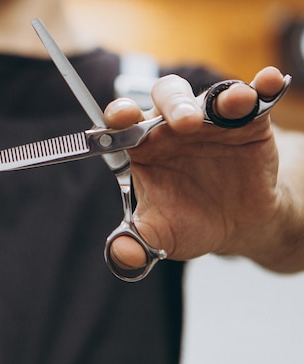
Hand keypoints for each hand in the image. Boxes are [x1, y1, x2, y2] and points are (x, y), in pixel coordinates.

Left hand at [103, 66, 287, 269]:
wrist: (236, 228)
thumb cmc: (188, 222)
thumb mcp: (158, 237)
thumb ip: (133, 244)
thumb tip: (122, 255)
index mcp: (143, 146)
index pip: (124, 122)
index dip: (119, 115)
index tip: (120, 118)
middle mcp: (172, 126)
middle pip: (166, 97)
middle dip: (173, 103)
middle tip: (185, 123)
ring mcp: (209, 121)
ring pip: (209, 95)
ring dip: (220, 96)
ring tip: (233, 104)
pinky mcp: (246, 123)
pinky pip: (253, 98)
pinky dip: (260, 87)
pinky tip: (267, 82)